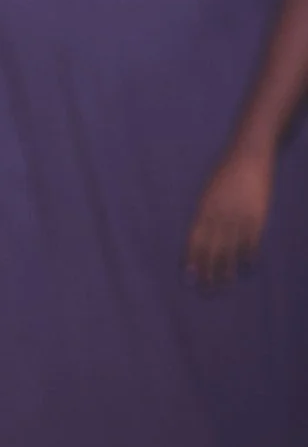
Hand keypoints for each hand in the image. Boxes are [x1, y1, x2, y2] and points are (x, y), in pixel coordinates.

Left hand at [186, 145, 273, 287]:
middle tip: (206, 290)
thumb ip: (205, 213)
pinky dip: (249, 255)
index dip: (191, 259)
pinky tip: (247, 268)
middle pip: (211, 250)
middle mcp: (219, 215)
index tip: (188, 276)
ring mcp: (239, 216)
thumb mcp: (208, 192)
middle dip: (207, 270)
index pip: (194, 240)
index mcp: (203, 209)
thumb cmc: (225, 173)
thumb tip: (201, 236)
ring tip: (223, 285)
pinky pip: (252, 241)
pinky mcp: (257, 216)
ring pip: (231, 250)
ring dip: (227, 269)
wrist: (249, 156)